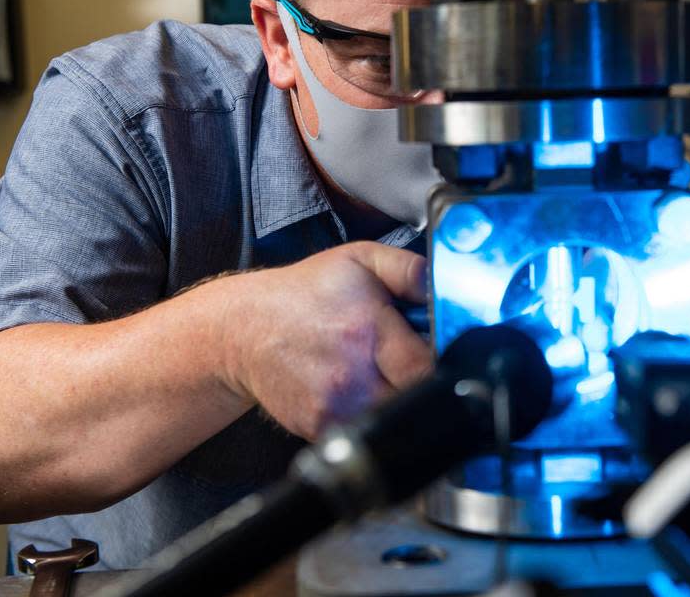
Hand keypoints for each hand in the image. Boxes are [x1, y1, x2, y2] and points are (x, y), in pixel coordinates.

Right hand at [219, 242, 431, 439]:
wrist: (243, 330)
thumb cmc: (304, 294)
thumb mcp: (360, 260)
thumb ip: (409, 270)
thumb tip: (446, 289)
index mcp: (365, 330)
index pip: (426, 368)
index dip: (441, 364)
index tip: (437, 353)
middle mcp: (349, 374)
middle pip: (414, 400)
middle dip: (421, 384)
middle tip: (408, 362)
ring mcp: (333, 407)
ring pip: (392, 419)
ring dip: (397, 401)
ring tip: (381, 373)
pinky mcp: (319, 428)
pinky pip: (364, 429)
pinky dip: (370, 414)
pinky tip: (357, 388)